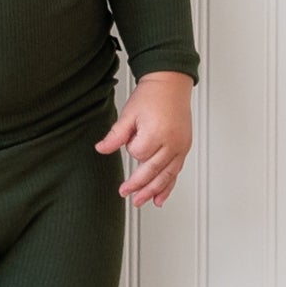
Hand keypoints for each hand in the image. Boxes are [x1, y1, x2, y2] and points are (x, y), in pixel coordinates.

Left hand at [99, 71, 194, 205]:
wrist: (170, 84)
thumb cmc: (151, 96)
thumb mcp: (128, 113)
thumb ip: (116, 135)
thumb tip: (101, 149)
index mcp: (157, 133)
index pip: (138, 153)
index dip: (130, 148)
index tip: (129, 138)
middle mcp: (172, 143)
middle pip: (153, 171)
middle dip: (139, 185)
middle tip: (126, 194)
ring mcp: (180, 147)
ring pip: (166, 176)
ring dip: (153, 191)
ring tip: (142, 201)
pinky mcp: (184, 148)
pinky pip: (176, 172)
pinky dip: (168, 186)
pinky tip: (160, 197)